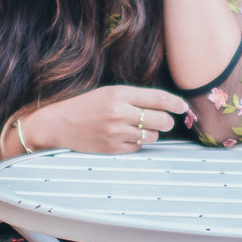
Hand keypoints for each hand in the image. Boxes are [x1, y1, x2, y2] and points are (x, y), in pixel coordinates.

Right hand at [22, 85, 190, 153]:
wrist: (58, 124)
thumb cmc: (86, 106)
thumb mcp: (108, 93)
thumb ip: (134, 97)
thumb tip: (165, 106)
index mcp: (119, 93)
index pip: (158, 98)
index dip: (175, 103)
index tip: (183, 107)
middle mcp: (119, 112)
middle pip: (161, 120)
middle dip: (166, 121)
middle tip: (163, 121)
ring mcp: (116, 132)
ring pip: (151, 136)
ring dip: (150, 133)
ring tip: (136, 128)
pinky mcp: (112, 148)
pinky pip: (138, 148)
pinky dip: (136, 144)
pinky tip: (124, 137)